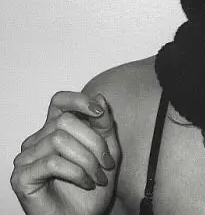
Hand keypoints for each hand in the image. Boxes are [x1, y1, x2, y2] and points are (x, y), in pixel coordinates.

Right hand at [11, 92, 120, 214]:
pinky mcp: (21, 177)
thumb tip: (100, 98)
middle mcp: (38, 139)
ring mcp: (26, 158)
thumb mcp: (108, 147)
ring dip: (87, 160)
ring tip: (98, 177)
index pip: (60, 101)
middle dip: (93, 142)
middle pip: (65, 121)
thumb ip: (104, 123)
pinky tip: (86, 183)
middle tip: (107, 163)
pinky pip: (52, 163)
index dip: (79, 101)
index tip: (99, 113)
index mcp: (56, 128)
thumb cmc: (94, 182)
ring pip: (59, 140)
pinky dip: (76, 172)